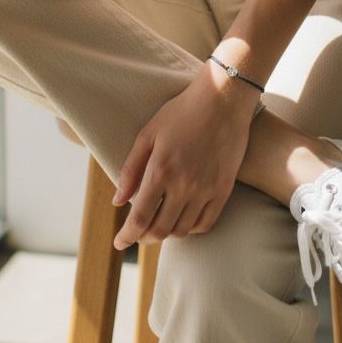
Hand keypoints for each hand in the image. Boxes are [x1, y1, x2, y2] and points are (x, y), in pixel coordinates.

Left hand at [111, 64, 258, 250]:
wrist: (223, 100)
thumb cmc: (182, 112)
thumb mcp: (148, 134)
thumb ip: (131, 169)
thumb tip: (117, 201)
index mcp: (161, 171)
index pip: (140, 218)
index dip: (127, 236)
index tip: (119, 243)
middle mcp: (184, 185)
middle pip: (160, 230)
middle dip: (144, 237)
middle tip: (138, 234)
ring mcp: (206, 189)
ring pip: (182, 230)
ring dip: (166, 233)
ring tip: (159, 224)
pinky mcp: (224, 189)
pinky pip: (206, 223)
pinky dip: (191, 229)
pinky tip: (183, 221)